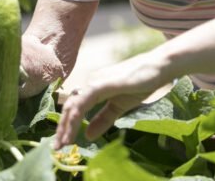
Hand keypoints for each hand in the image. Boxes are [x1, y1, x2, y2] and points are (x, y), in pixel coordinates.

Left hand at [53, 52, 169, 148]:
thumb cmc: (140, 83)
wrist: (157, 67)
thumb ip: (103, 119)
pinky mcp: (104, 82)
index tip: (62, 143)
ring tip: (63, 142)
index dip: (66, 125)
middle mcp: (91, 83)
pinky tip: (73, 125)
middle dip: (61, 128)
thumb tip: (88, 135)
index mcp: (93, 88)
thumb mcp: (119, 107)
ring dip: (66, 124)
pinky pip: (86, 99)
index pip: (74, 107)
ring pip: (74, 104)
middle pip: (69, 106)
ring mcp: (96, 81)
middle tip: (56, 147)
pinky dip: (77, 113)